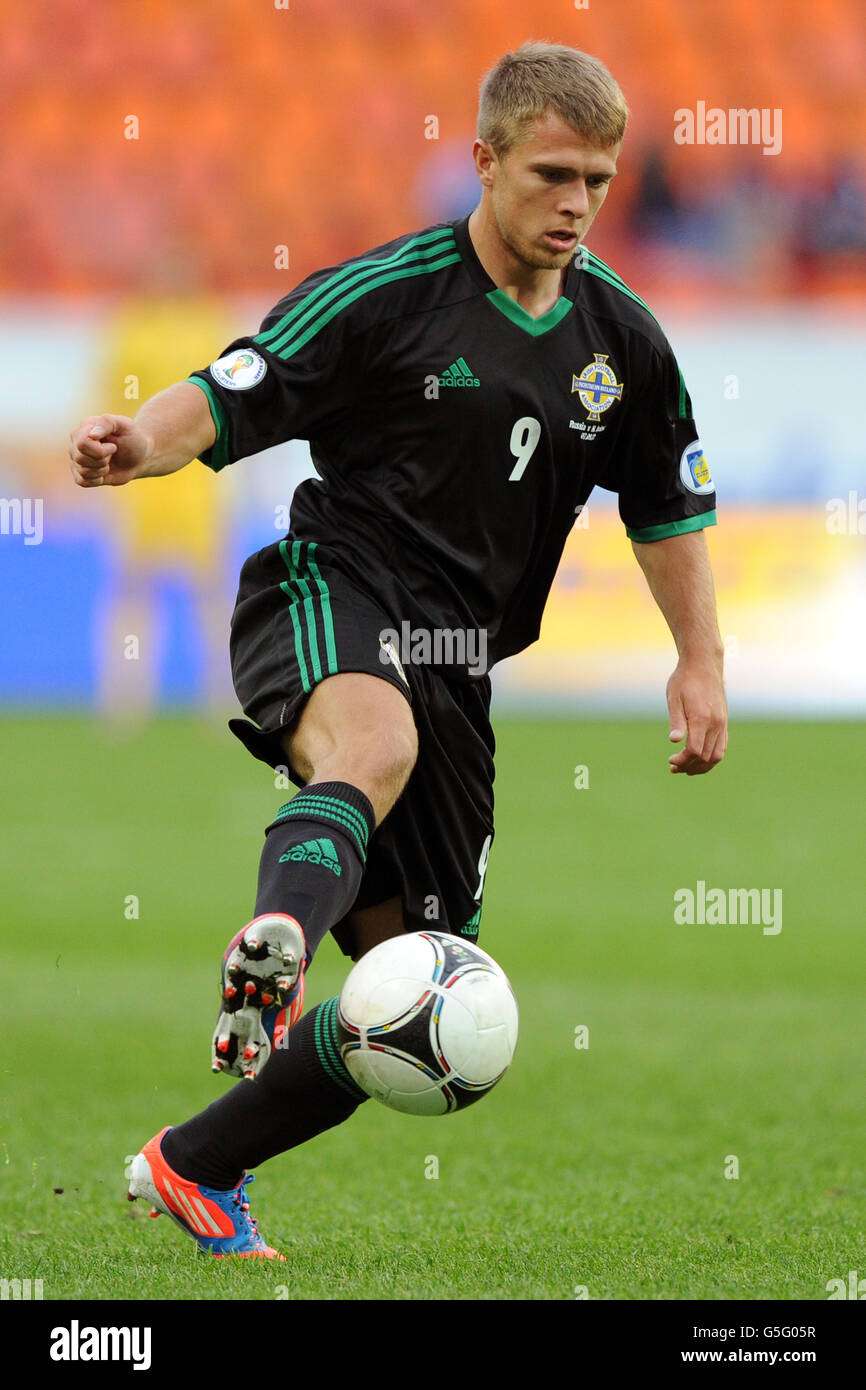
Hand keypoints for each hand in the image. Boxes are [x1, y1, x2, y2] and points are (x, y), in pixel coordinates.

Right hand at [68, 414, 150, 487]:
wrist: (139, 458)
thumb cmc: (132, 439)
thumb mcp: (126, 425)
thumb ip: (107, 423)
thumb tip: (91, 435)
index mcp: (85, 427)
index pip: (82, 443)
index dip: (100, 450)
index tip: (113, 447)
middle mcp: (76, 442)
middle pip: (80, 458)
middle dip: (102, 460)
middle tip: (112, 454)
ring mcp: (77, 458)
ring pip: (82, 471)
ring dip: (102, 470)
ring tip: (109, 462)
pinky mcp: (80, 473)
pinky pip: (82, 481)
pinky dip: (96, 480)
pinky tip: (104, 472)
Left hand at [666, 656, 726, 774]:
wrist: (704, 664)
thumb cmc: (685, 679)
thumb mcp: (674, 698)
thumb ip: (676, 721)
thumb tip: (674, 741)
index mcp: (702, 718)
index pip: (694, 750)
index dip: (682, 760)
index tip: (670, 760)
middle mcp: (716, 723)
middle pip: (705, 757)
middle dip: (689, 766)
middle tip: (674, 767)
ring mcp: (722, 724)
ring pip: (717, 755)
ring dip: (702, 766)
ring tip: (686, 768)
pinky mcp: (724, 722)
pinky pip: (722, 747)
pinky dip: (711, 757)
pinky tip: (699, 759)